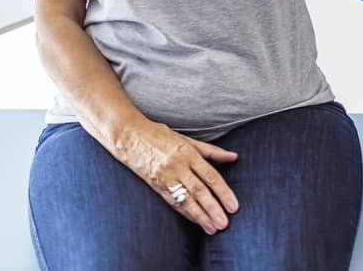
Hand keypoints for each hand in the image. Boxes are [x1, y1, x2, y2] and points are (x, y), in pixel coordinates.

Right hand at [115, 120, 238, 233]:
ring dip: (200, 215)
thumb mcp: (186, 138)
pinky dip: (185, 212)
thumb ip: (211, 151)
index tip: (233, 206)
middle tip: (224, 223)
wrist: (128, 136)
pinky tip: (195, 221)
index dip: (223, 192)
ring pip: (186, 199)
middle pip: (199, 190)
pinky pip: (172, 201)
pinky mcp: (156, 185)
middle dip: (213, 208)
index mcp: (188, 152)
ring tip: (212, 228)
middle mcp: (177, 165)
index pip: (210, 176)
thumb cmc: (159, 135)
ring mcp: (166, 176)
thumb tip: (233, 156)